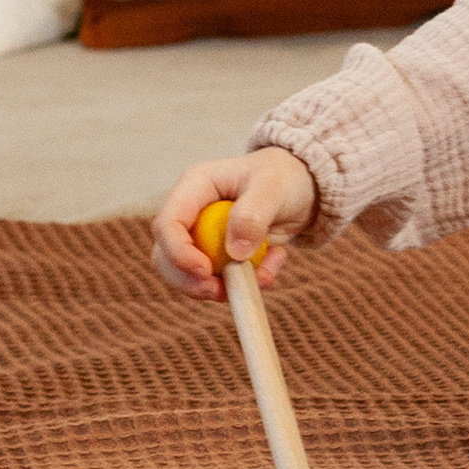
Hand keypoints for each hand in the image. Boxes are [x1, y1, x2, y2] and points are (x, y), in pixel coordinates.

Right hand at [148, 148, 318, 296]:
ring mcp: (202, 236)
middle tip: (221, 291)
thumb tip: (234, 253)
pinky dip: (244, 283)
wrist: (301, 188)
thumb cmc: (283, 177)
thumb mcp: (272, 188)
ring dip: (221, 287)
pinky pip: (219, 281)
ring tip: (263, 276)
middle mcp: (191, 213)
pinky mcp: (219, 256)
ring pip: (188, 275)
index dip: (178, 252)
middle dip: (190, 281)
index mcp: (194, 187)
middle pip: (166, 256)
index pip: (167, 224)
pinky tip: (273, 262)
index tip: (205, 271)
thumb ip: (252, 216)